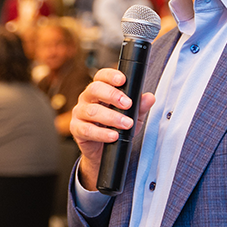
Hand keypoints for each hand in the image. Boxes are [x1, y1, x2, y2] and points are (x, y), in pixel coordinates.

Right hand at [68, 67, 155, 189]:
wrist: (102, 151)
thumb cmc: (115, 128)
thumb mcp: (132, 116)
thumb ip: (140, 107)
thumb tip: (150, 97)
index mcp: (99, 90)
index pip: (102, 76)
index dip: (110, 76)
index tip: (122, 80)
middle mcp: (87, 98)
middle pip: (95, 89)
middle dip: (112, 95)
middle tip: (128, 104)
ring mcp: (80, 113)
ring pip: (92, 111)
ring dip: (112, 117)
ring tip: (126, 124)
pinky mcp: (76, 129)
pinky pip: (87, 129)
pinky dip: (102, 133)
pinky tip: (113, 135)